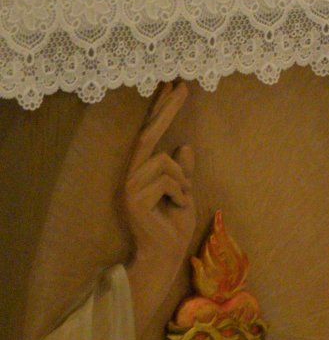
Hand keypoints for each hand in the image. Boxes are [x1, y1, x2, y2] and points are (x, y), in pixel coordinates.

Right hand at [121, 79, 196, 332]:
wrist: (166, 255)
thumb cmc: (174, 226)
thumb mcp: (186, 192)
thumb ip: (182, 171)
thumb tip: (184, 146)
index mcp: (144, 172)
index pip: (151, 133)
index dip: (160, 109)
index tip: (171, 85)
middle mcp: (132, 174)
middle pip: (150, 134)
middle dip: (167, 108)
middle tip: (182, 84)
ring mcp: (131, 185)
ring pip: (167, 162)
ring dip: (182, 181)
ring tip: (179, 201)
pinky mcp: (134, 197)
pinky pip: (169, 180)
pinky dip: (180, 193)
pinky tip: (173, 208)